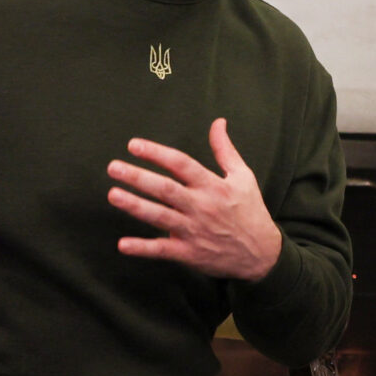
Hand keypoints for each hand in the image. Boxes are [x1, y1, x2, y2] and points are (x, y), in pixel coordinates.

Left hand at [107, 119, 282, 281]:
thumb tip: (218, 122)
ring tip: (113, 194)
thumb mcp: (243, 176)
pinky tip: (123, 244)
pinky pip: (163, 250)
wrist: (262, 254)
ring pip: (160, 216)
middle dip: (138, 177)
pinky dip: (143, 248)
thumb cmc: (250, 210)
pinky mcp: (190, 253)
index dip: (157, 153)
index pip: (181, 164)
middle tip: (113, 167)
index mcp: (213, 186)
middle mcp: (202, 206)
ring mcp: (194, 231)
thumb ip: (225, 150)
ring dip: (135, 206)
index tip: (133, 145)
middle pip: (166, 189)